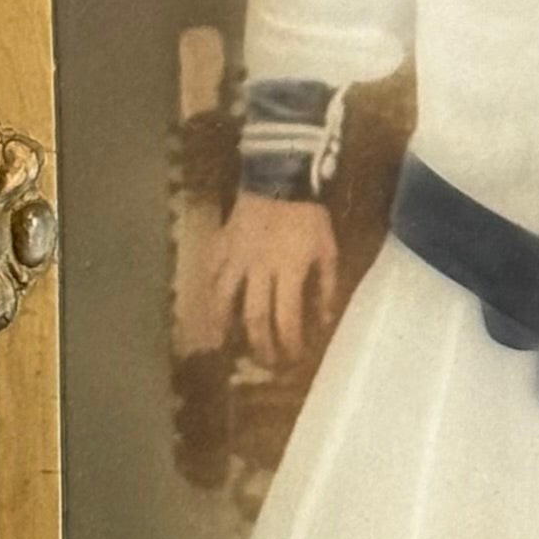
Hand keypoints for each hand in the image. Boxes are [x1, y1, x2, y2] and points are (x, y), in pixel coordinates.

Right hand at [209, 194, 338, 367]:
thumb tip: (322, 321)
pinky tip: (213, 305)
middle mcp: (259, 269)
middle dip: (260, 346)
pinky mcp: (221, 243)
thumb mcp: (327, 250)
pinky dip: (211, 292)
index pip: (287, 319)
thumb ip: (325, 288)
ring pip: (223, 299)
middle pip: (255, 317)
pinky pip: (210, 273)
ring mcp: (236, 256)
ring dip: (225, 326)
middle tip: (266, 362)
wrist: (282, 176)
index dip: (289, 344)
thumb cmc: (309, 216)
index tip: (293, 358)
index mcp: (289, 271)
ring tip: (228, 344)